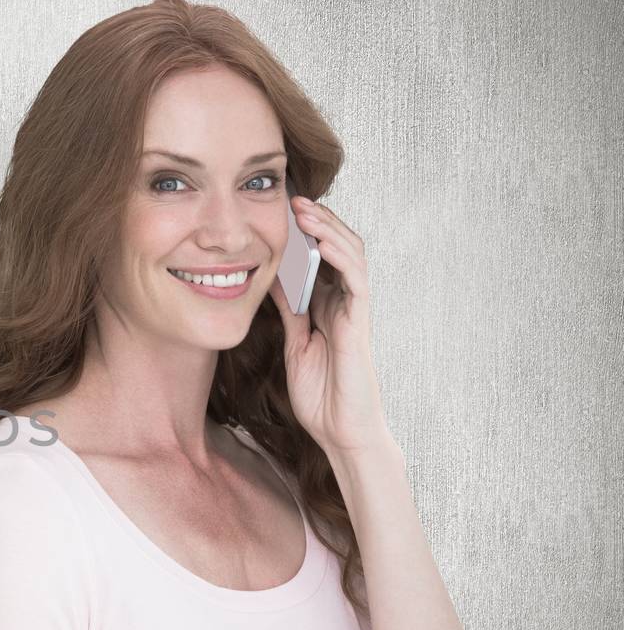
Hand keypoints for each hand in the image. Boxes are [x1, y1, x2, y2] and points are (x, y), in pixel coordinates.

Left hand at [265, 194, 391, 455]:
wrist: (340, 431)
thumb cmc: (320, 394)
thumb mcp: (294, 343)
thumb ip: (288, 312)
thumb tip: (269, 280)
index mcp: (326, 305)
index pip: (320, 257)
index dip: (304, 233)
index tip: (278, 211)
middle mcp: (344, 302)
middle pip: (338, 246)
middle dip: (317, 220)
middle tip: (291, 198)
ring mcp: (355, 309)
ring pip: (351, 254)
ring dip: (329, 228)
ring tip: (305, 208)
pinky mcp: (360, 321)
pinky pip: (356, 278)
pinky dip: (340, 255)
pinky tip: (322, 240)